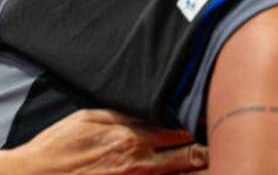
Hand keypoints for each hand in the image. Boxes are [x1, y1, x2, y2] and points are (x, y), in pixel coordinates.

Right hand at [5, 109, 207, 173]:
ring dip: (197, 167)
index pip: (179, 132)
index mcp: (131, 139)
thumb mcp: (88, 118)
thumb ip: (122, 115)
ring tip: (209, 158)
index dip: (196, 125)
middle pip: (191, 158)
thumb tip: (149, 109)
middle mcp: (141, 166)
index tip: (206, 119)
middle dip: (207, 149)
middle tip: (218, 140)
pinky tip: (183, 172)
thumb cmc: (59, 147)